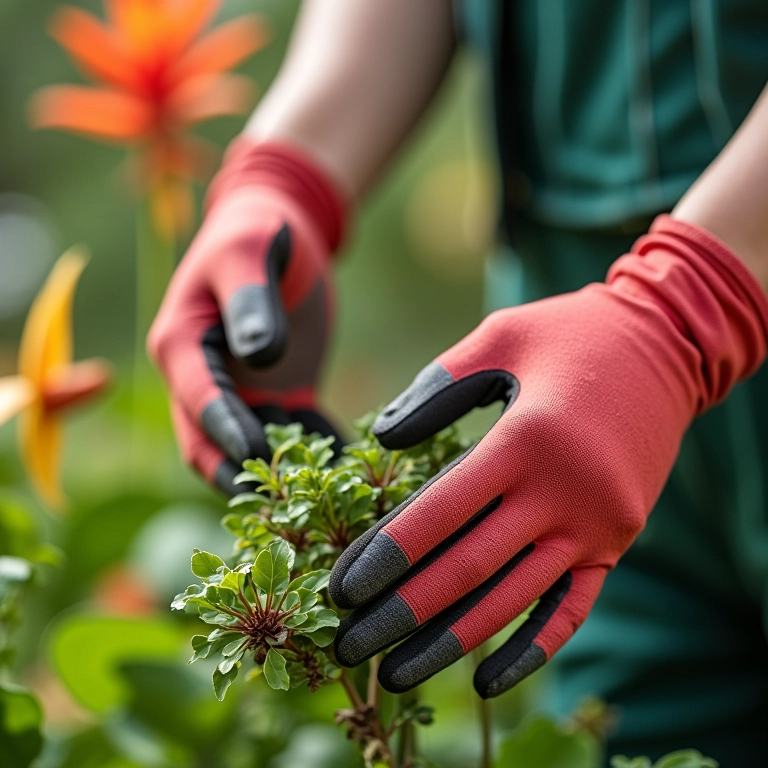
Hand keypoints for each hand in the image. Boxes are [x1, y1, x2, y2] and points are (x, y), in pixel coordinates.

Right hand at [149, 140, 345, 493]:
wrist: (278, 234)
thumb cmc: (255, 236)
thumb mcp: (249, 255)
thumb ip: (251, 303)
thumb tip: (260, 357)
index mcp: (181, 347)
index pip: (199, 400)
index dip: (224, 429)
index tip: (255, 453)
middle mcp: (202, 382)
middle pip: (210, 445)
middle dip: (241, 476)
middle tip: (281, 501)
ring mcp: (240, 396)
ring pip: (250, 453)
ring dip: (278, 479)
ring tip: (319, 498)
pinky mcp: (278, 398)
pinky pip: (294, 436)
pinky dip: (315, 455)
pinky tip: (348, 472)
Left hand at [329, 216, 767, 697]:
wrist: (665, 346)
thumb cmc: (568, 335)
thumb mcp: (498, 339)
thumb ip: (435, 388)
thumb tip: (382, 442)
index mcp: (528, 440)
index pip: (442, 513)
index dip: (386, 554)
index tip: (340, 587)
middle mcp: (565, 493)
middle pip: (469, 568)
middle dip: (402, 611)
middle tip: (347, 644)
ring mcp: (597, 526)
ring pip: (513, 600)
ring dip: (451, 642)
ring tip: (395, 674)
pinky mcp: (617, 542)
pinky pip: (571, 609)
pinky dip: (530, 649)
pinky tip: (487, 682)